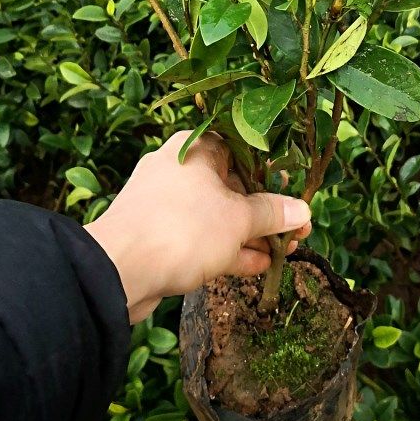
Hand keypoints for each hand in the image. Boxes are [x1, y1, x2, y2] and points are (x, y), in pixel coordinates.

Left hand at [84, 132, 311, 322]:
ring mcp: (167, 204)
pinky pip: (201, 236)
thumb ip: (272, 214)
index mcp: (194, 149)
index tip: (296, 195)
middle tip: (297, 233)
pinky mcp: (159, 234)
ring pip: (218, 215)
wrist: (117, 271)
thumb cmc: (183, 229)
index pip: (243, 151)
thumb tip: (302, 211)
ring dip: (251, 235)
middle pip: (233, 187)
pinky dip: (228, 249)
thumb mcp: (238, 220)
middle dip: (267, 213)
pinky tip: (258, 266)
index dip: (274, 175)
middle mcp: (179, 169)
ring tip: (285, 253)